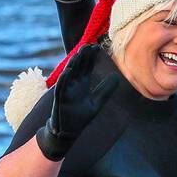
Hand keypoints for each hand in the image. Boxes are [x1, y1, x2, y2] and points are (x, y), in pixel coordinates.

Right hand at [35, 45, 121, 160]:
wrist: (68, 132)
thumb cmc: (81, 116)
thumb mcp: (97, 102)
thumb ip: (106, 90)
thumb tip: (117, 77)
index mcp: (81, 84)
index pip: (86, 67)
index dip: (91, 58)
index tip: (97, 47)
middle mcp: (73, 85)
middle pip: (78, 67)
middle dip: (83, 56)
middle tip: (90, 44)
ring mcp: (66, 90)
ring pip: (69, 73)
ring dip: (74, 63)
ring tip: (80, 52)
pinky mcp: (60, 99)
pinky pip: (61, 86)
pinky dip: (65, 78)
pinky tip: (69, 69)